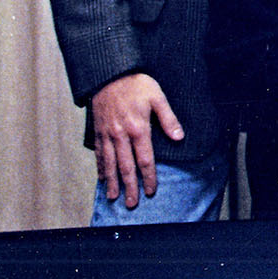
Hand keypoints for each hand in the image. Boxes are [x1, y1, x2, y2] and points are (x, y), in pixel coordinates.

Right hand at [90, 72, 183, 208]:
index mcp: (138, 128)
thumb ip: (168, 119)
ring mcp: (107, 135)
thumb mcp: (158, 97)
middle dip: (130, 187)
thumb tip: (179, 137)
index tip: (151, 191)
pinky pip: (98, 154)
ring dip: (113, 183)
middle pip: (126, 167)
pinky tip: (102, 179)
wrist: (109, 74)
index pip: (145, 159)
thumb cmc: (137, 84)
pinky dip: (100, 168)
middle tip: (132, 204)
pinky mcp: (98, 132)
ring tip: (114, 198)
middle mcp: (121, 135)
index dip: (148, 177)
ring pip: (110, 164)